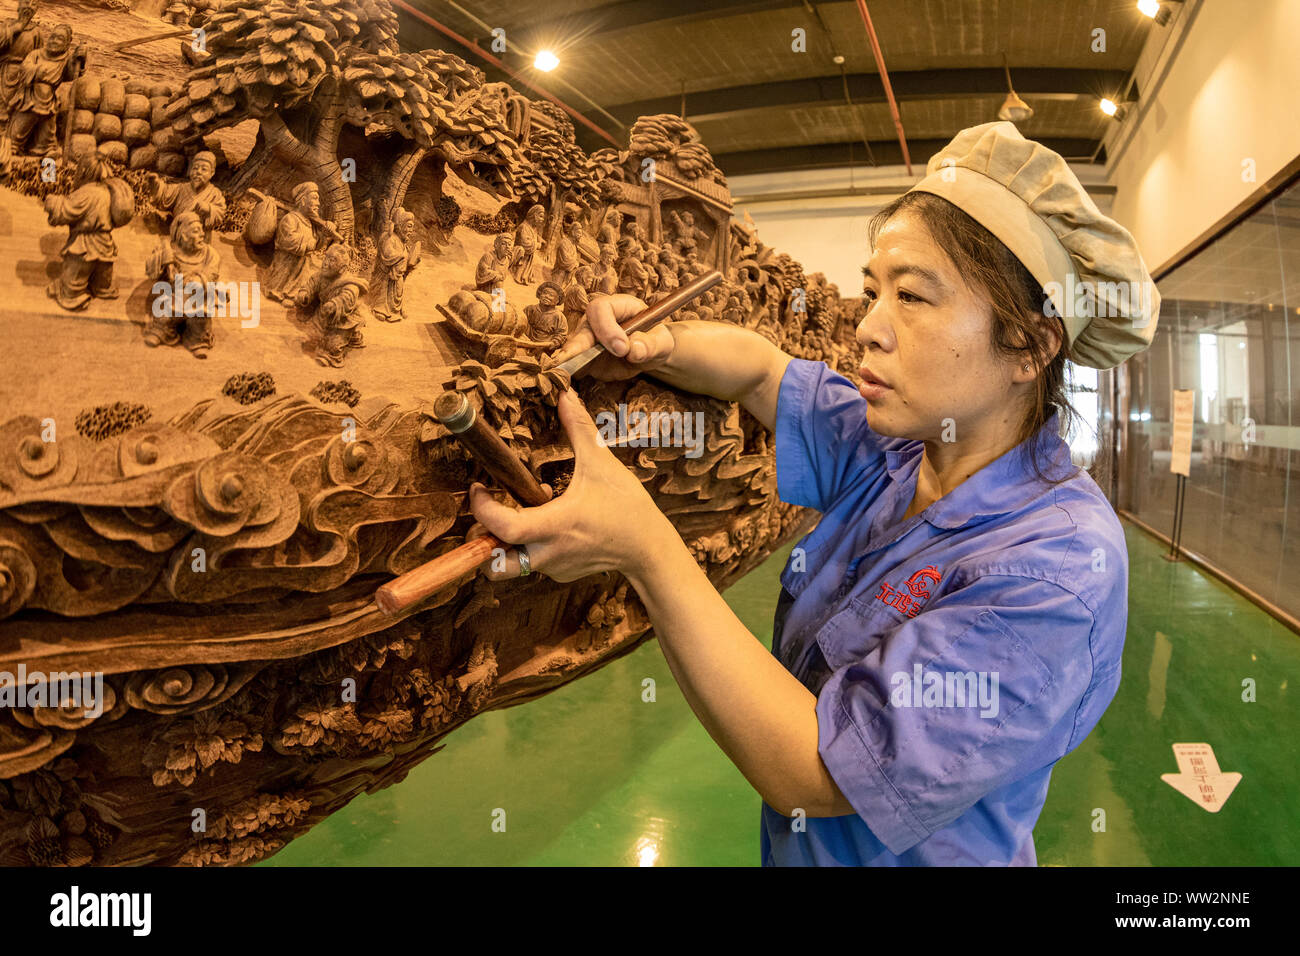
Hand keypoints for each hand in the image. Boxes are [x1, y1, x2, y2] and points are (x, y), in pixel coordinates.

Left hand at [466, 388, 673, 582]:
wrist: (648, 548)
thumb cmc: (627, 507)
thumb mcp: (601, 463)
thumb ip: (579, 427)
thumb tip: (564, 393)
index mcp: (556, 524)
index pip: (504, 527)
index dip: (482, 509)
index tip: (478, 487)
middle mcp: (549, 552)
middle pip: (495, 566)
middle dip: (480, 544)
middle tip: (486, 515)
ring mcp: (553, 567)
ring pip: (510, 566)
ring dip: (502, 546)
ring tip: (516, 517)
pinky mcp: (560, 573)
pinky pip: (531, 564)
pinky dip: (528, 546)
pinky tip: (545, 524)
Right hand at [550, 293, 675, 380]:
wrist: (647, 354)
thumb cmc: (653, 340)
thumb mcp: (661, 342)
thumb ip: (651, 344)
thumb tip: (635, 350)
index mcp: (616, 306)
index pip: (601, 309)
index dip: (607, 328)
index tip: (622, 349)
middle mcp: (596, 320)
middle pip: (581, 329)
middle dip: (577, 346)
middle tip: (574, 361)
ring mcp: (586, 339)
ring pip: (572, 348)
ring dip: (569, 361)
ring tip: (564, 373)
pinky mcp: (583, 358)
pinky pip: (572, 365)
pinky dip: (569, 373)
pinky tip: (564, 382)